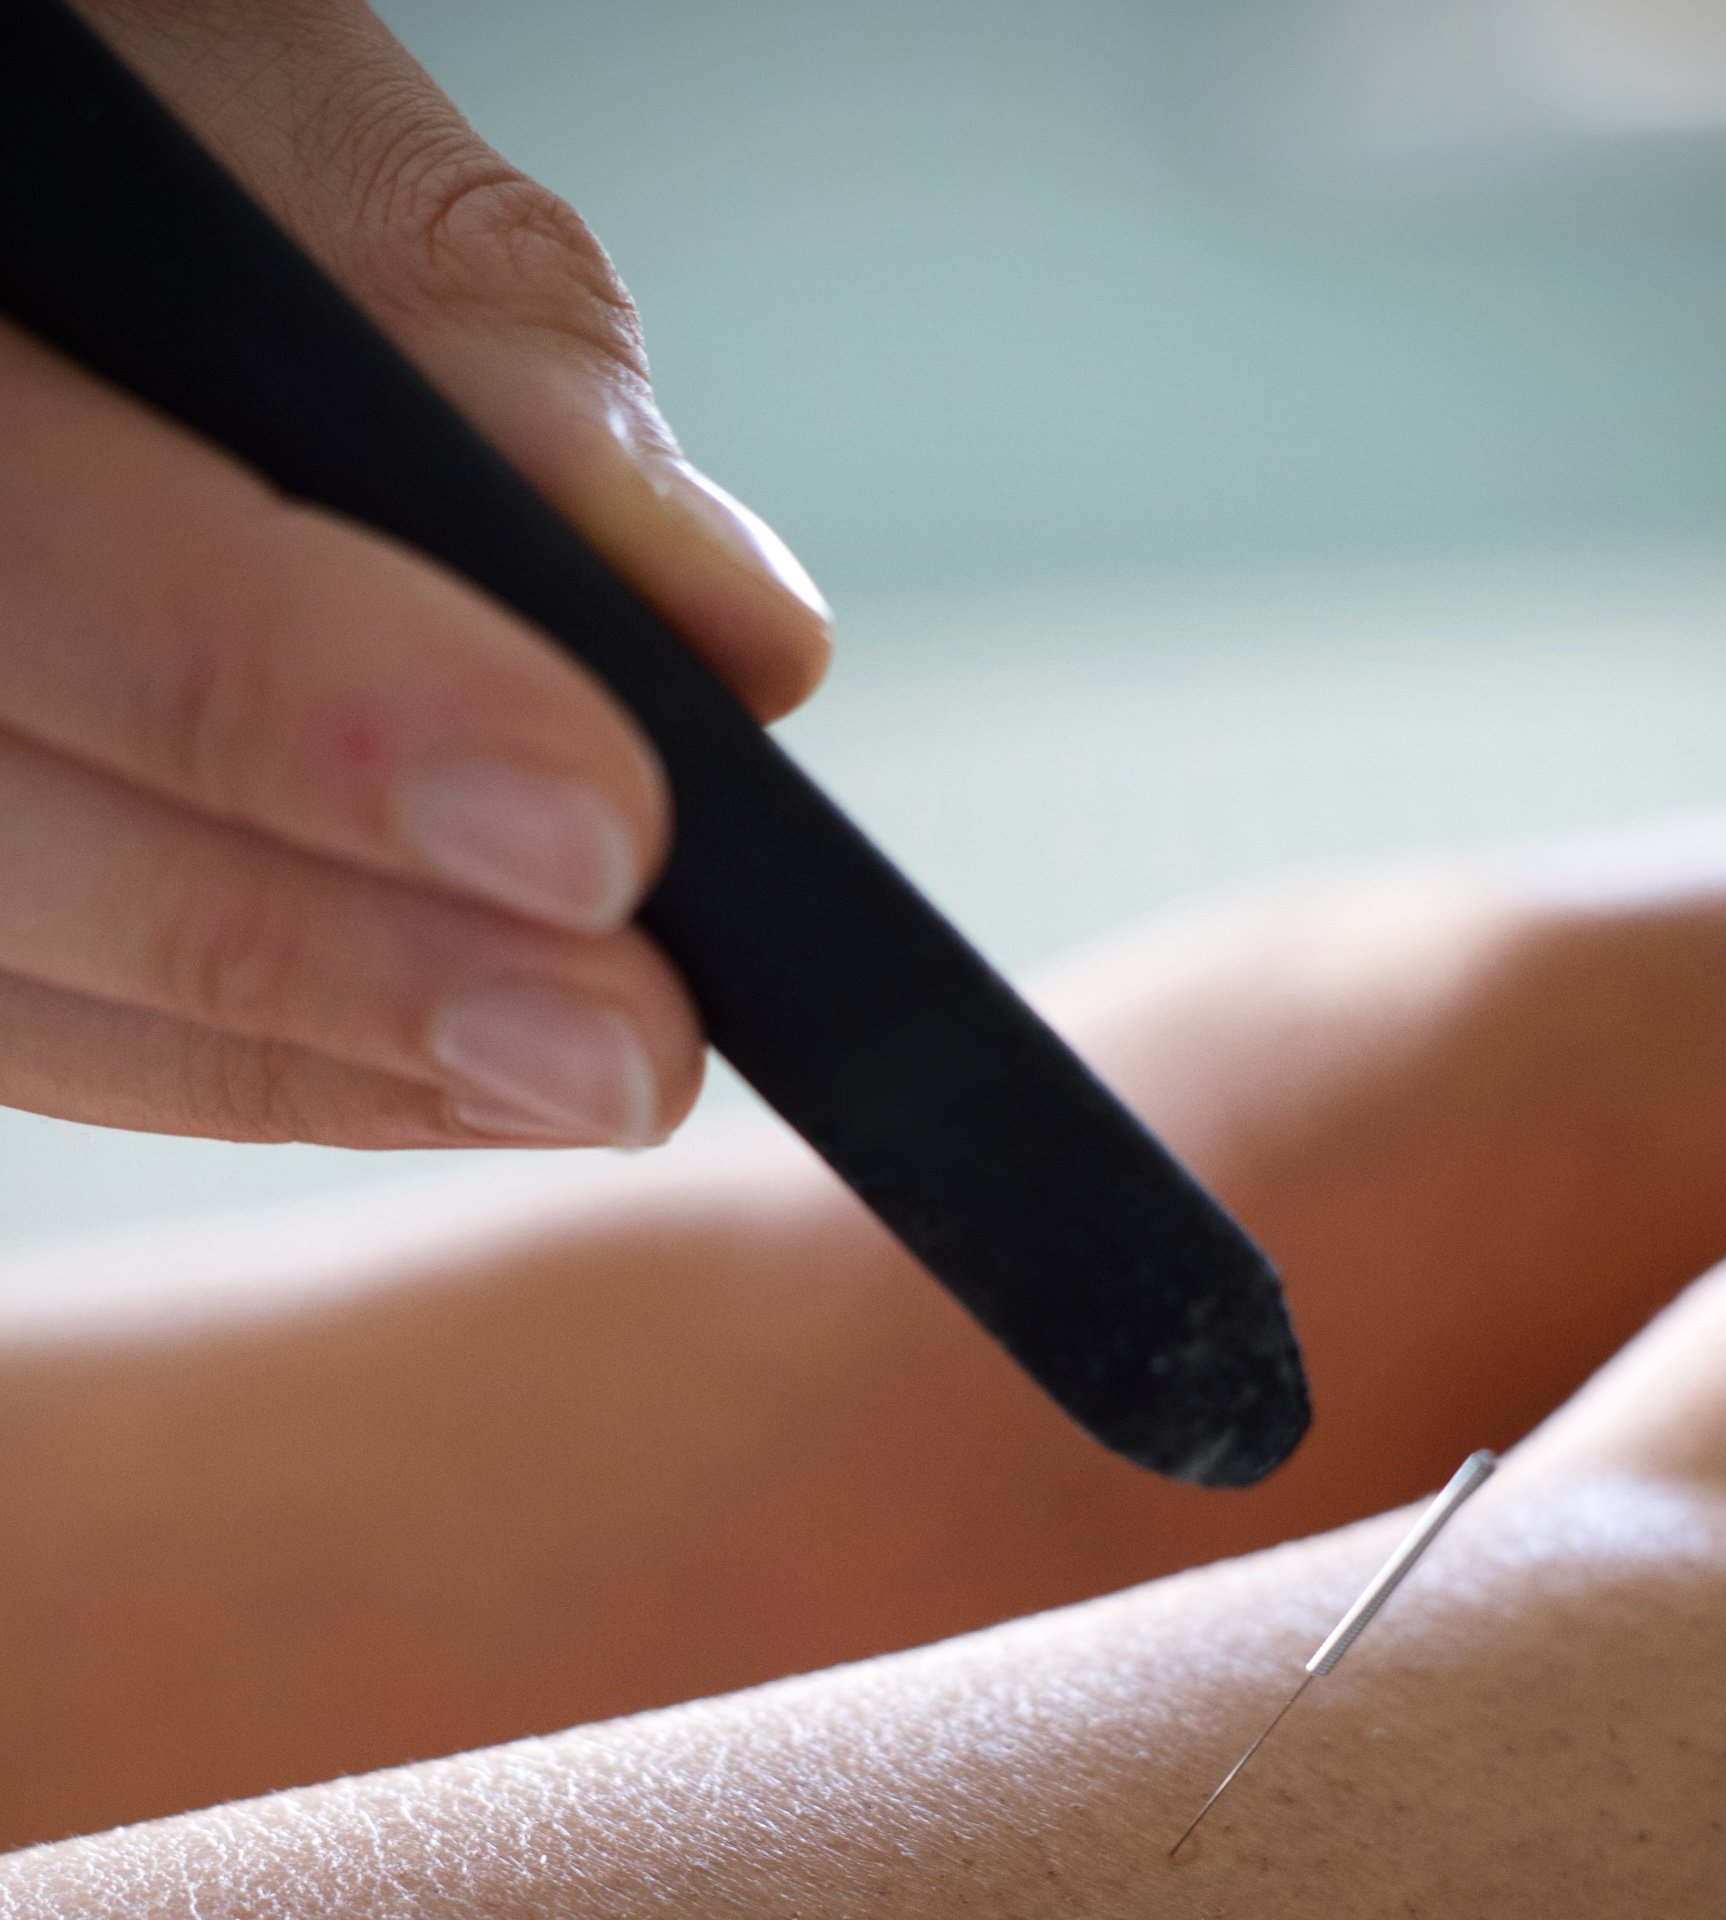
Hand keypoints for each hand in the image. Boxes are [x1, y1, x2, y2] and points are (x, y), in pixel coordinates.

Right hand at [1, 0, 829, 1147]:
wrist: (14, 198)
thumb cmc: (116, 118)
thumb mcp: (239, 83)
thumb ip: (445, 316)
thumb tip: (722, 621)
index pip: (38, 556)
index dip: (317, 710)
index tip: (604, 825)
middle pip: (15, 834)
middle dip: (350, 959)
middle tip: (626, 1050)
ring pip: (21, 976)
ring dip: (326, 1055)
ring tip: (582, 1081)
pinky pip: (34, 1010)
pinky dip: (255, 1060)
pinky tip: (450, 1071)